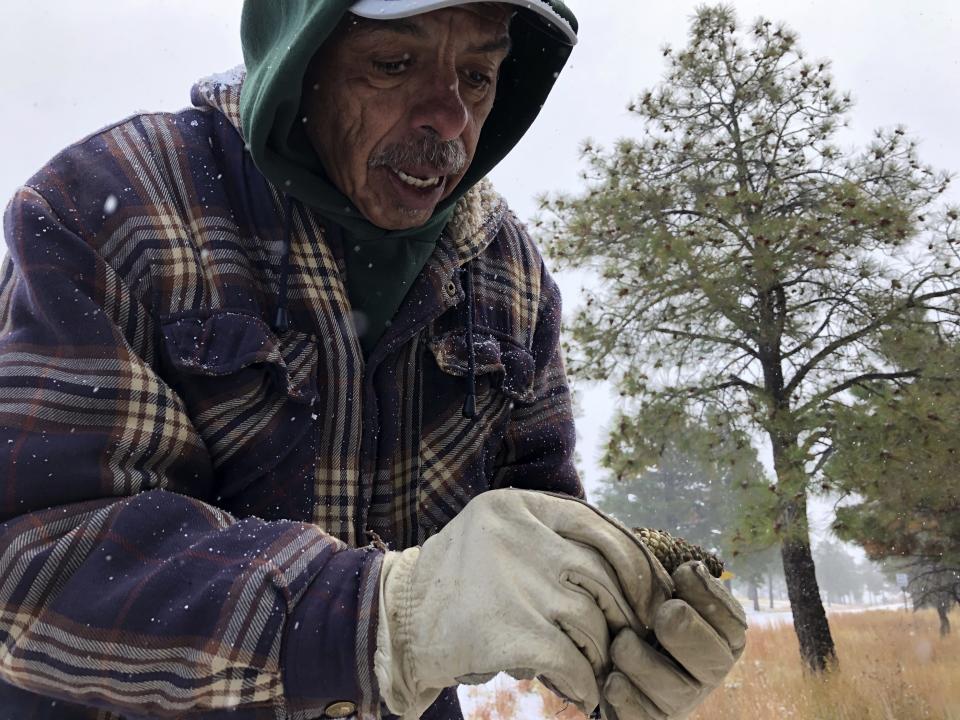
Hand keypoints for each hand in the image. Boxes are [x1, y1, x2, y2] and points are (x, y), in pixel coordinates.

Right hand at [373, 489, 673, 718]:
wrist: (396, 620)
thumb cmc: (455, 581)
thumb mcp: (495, 532)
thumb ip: (548, 535)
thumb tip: (621, 568)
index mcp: (519, 506)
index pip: (600, 527)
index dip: (636, 564)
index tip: (650, 593)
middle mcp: (522, 536)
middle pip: (603, 576)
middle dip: (626, 614)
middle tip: (633, 640)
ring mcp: (518, 582)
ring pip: (593, 620)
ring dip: (603, 653)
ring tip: (599, 670)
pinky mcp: (512, 631)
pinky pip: (572, 661)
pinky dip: (585, 682)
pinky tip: (583, 693)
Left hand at [601, 561, 747, 718]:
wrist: (606, 646)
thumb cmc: (638, 605)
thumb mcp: (656, 585)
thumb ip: (668, 572)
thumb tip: (688, 566)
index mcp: (719, 635)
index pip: (731, 622)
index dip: (711, 597)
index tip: (684, 571)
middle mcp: (706, 671)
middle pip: (714, 662)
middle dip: (689, 633)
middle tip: (665, 612)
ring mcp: (679, 699)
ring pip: (676, 693)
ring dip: (645, 664)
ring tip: (621, 642)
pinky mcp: (649, 718)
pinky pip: (644, 719)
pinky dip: (627, 700)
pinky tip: (611, 680)